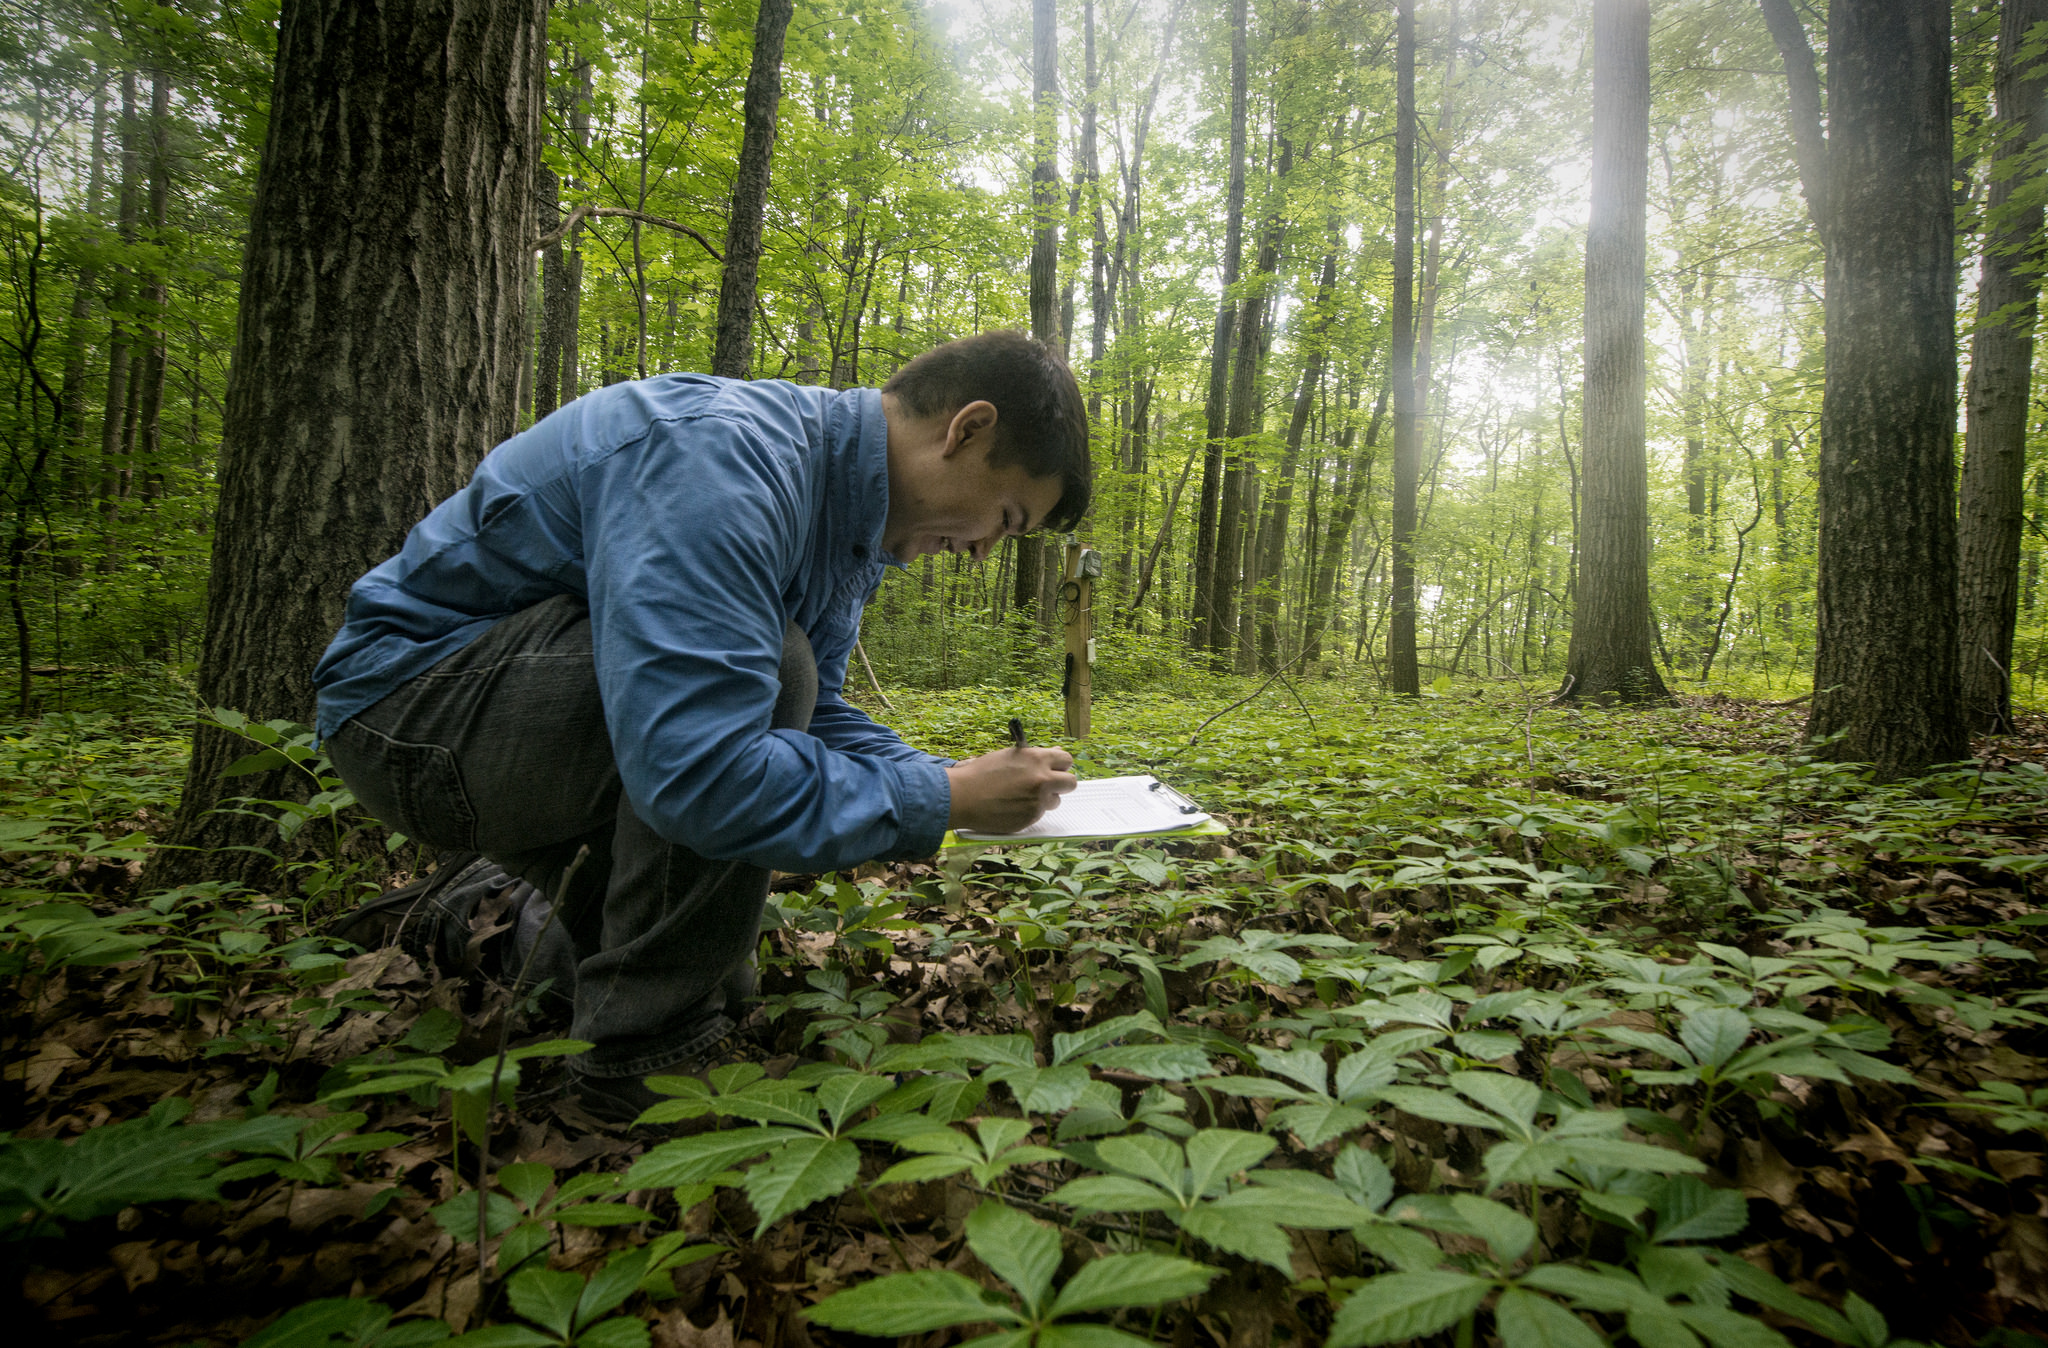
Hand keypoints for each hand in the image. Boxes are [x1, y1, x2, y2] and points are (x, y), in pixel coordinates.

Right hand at [946, 745, 1077, 833]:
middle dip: (1060, 784)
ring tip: (1022, 797)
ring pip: (1056, 801)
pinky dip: (1030, 811)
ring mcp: (1038, 800)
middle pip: (1070, 783)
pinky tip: (1012, 807)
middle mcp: (1042, 779)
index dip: (1060, 766)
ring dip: (1045, 799)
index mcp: (1037, 758)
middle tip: (1046, 785)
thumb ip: (1036, 757)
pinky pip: (1039, 814)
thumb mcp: (1010, 756)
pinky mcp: (1031, 818)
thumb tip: (1058, 755)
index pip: (1067, 760)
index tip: (1053, 769)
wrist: (963, 796)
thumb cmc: (982, 773)